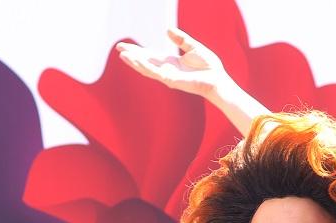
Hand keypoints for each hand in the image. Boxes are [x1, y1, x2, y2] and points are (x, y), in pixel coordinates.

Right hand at [116, 27, 231, 99]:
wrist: (217, 79)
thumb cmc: (208, 66)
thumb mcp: (193, 47)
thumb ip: (180, 39)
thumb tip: (167, 29)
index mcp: (171, 62)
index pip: (150, 55)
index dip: (138, 50)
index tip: (126, 46)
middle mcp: (166, 70)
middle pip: (145, 61)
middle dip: (132, 55)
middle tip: (118, 48)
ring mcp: (167, 76)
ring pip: (146, 68)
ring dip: (134, 62)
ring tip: (122, 55)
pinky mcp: (171, 81)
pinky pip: (155, 73)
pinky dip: (145, 66)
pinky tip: (136, 61)